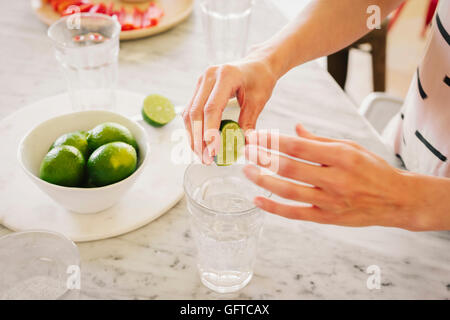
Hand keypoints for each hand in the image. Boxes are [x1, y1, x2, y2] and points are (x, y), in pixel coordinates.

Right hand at [183, 57, 276, 162]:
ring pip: (189, 113)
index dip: (209, 132)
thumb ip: (249, 121)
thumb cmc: (260, 79)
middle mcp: (208, 76)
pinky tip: (199, 143)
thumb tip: (243, 145)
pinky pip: (191, 111)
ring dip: (193, 136)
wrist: (257, 64)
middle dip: (198, 138)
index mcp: (225, 76)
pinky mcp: (199, 89)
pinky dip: (193, 129)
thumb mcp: (259, 100)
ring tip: (201, 155)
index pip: (211, 108)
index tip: (213, 151)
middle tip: (205, 159)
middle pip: (195, 112)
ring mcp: (201, 82)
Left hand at [243, 124, 436, 230]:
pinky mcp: (327, 217)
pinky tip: (257, 200)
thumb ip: (319, 140)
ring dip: (263, 180)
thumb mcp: (350, 147)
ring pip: (288, 191)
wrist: (396, 199)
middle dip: (262, 157)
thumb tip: (294, 128)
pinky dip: (274, 207)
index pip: (298, 146)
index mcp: (341, 156)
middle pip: (289, 167)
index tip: (255, 135)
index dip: (272, 140)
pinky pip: (295, 214)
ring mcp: (330, 201)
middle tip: (245, 151)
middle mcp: (335, 179)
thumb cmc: (372, 169)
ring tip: (247, 171)